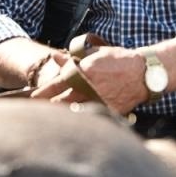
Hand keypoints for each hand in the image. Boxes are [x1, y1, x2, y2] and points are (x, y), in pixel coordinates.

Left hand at [31, 45, 148, 114]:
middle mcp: (88, 88)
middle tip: (35, 111)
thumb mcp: (94, 54)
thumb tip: (55, 58)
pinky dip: (81, 118)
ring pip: (72, 113)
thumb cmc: (119, 60)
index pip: (54, 86)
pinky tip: (74, 121)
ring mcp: (98, 101)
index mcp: (82, 72)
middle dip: (47, 107)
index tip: (31, 98)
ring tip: (52, 117)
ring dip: (62, 114)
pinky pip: (89, 117)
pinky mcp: (107, 111)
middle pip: (59, 103)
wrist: (144, 74)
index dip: (40, 94)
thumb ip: (73, 58)